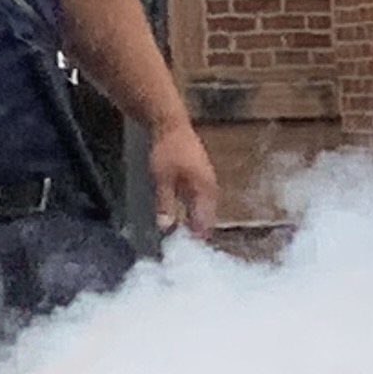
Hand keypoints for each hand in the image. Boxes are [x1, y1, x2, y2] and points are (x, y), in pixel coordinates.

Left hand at [149, 121, 221, 240]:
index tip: (187, 249)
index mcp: (204, 189)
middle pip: (209, 216)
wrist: (171, 124)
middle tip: (187, 246)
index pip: (205, 221)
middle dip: (199, 231)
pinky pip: (203, 199)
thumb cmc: (168, 150)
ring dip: (198, 220)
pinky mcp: (202, 175)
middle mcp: (210, 187)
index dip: (197, 236)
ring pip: (206, 208)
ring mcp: (208, 180)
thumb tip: (166, 226)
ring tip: (188, 234)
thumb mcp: (162, 178)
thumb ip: (165, 203)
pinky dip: (196, 209)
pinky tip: (187, 214)